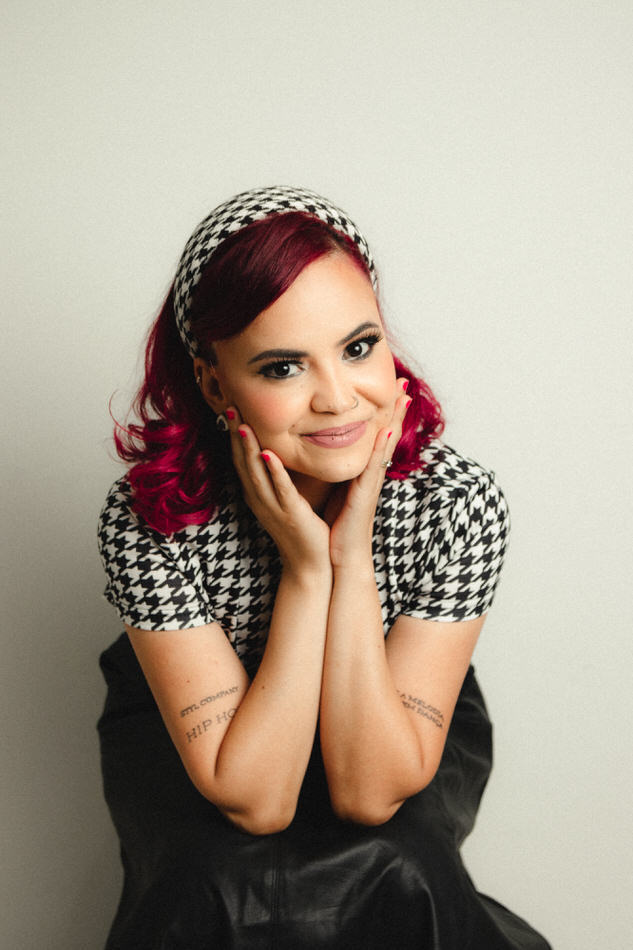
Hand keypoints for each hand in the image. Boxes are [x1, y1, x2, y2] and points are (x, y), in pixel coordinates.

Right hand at [227, 407, 330, 574]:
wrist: (310, 565)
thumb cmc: (302, 529)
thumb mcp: (286, 499)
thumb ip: (280, 477)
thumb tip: (280, 451)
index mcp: (258, 494)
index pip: (241, 460)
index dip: (234, 435)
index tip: (231, 409)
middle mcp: (259, 499)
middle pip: (242, 462)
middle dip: (235, 435)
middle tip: (229, 407)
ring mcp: (273, 507)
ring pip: (255, 474)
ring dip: (248, 449)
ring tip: (241, 425)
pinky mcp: (291, 514)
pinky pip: (280, 490)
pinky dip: (273, 472)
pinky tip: (268, 455)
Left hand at [325, 379, 410, 568]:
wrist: (341, 555)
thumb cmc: (337, 525)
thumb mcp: (336, 489)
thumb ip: (336, 470)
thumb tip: (326, 450)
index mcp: (363, 470)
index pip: (375, 434)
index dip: (384, 411)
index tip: (391, 387)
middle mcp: (371, 473)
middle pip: (387, 433)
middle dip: (395, 408)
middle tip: (404, 382)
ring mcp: (371, 482)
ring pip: (385, 444)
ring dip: (395, 419)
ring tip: (402, 396)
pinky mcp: (365, 494)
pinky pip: (374, 466)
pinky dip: (380, 448)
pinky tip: (385, 430)